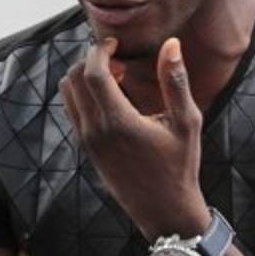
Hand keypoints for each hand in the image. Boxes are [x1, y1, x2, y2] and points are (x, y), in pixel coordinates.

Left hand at [59, 37, 210, 239]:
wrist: (165, 211)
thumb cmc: (181, 166)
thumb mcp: (186, 122)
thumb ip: (175, 80)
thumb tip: (171, 44)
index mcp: (119, 122)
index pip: (92, 73)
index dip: (99, 50)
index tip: (116, 44)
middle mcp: (95, 132)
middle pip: (73, 79)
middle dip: (91, 60)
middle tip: (118, 61)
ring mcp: (87, 142)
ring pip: (68, 94)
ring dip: (85, 77)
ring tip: (116, 78)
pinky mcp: (86, 150)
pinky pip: (73, 111)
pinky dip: (84, 95)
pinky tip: (113, 98)